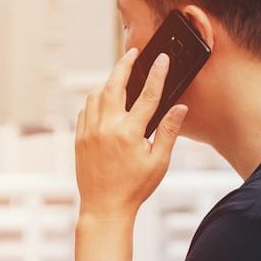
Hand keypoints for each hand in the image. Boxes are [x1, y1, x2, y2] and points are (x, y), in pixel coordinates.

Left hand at [75, 49, 188, 219]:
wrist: (104, 207)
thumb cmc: (135, 187)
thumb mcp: (159, 162)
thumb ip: (168, 131)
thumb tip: (180, 107)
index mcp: (129, 133)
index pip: (148, 95)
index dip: (157, 74)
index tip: (163, 58)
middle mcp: (106, 128)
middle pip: (114, 85)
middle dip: (124, 65)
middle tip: (132, 53)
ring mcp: (89, 132)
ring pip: (95, 95)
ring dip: (107, 82)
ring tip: (118, 76)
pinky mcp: (79, 139)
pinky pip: (84, 110)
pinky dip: (94, 100)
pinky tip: (102, 100)